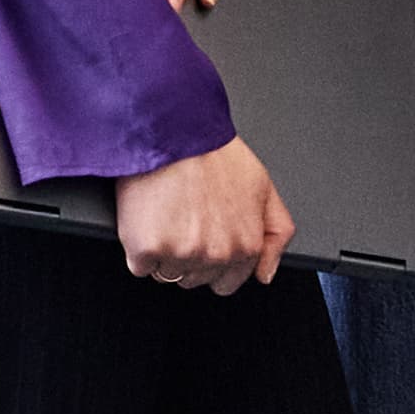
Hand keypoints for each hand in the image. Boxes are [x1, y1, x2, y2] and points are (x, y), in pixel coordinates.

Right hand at [110, 140, 295, 289]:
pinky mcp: (147, 249)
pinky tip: (149, 218)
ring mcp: (181, 254)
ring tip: (168, 212)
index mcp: (246, 244)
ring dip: (164, 251)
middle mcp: (216, 254)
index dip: (213, 261)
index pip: (228, 282)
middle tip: (185, 217)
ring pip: (167, 274)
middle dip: (189, 255)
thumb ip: (275, 232)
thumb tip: (265, 273)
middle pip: (196, 279)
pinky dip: (139, 246)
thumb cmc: (212, 152)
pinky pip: (140, 266)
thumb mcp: (262, 186)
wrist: (173, 131)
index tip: (204, 237)